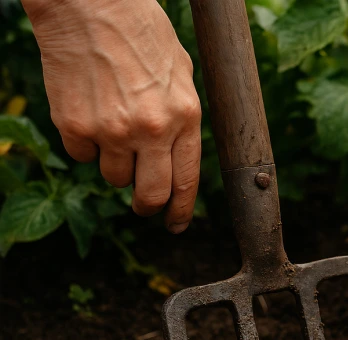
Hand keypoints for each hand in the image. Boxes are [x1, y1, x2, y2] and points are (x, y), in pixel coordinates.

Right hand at [23, 0, 201, 231]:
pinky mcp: (74, 126)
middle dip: (148, 206)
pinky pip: (81, 155)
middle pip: (150, 195)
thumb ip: (183, 118)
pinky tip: (90, 112)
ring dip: (116, 164)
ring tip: (115, 128)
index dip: (182, 210)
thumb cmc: (141, 33)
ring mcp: (111, 131)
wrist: (91, 6)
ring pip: (114, 177)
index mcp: (185, 117)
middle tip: (144, 206)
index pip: (186, 182)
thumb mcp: (181, 75)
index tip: (177, 223)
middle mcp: (151, 130)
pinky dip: (86, 144)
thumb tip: (180, 156)